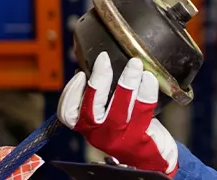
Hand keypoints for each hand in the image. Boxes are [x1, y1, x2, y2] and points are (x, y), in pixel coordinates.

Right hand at [59, 52, 180, 176]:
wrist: (148, 157)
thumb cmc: (127, 129)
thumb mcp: (107, 115)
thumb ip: (101, 96)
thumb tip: (98, 65)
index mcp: (87, 126)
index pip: (68, 113)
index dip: (71, 91)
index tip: (81, 73)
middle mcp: (99, 133)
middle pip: (92, 106)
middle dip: (99, 80)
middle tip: (104, 59)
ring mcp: (119, 136)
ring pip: (119, 107)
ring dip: (126, 82)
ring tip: (134, 64)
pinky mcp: (140, 136)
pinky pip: (143, 110)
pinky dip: (146, 91)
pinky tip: (149, 78)